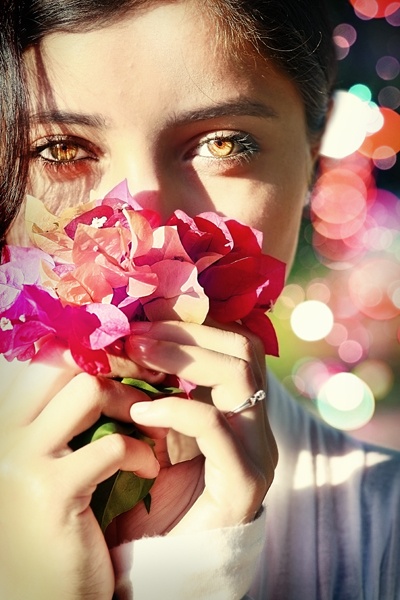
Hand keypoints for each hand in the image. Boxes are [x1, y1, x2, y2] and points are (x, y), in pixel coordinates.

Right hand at [0, 338, 159, 599]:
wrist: (45, 595)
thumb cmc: (55, 524)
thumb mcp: (51, 462)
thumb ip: (67, 419)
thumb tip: (110, 369)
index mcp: (6, 423)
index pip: (46, 360)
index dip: (92, 354)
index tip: (130, 364)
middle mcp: (4, 433)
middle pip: (64, 362)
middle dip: (114, 367)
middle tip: (148, 383)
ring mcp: (20, 460)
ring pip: (89, 390)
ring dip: (132, 405)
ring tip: (149, 431)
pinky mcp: (50, 492)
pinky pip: (112, 445)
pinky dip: (140, 454)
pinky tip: (147, 472)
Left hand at [107, 320, 277, 543]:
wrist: (177, 559)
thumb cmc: (164, 493)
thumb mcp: (162, 428)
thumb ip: (161, 388)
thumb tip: (132, 338)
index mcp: (242, 408)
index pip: (236, 343)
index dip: (194, 323)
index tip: (147, 316)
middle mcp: (258, 424)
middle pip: (244, 350)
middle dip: (188, 332)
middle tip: (137, 332)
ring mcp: (258, 450)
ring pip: (240, 376)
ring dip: (183, 357)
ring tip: (136, 355)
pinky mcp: (245, 480)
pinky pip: (214, 426)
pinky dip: (174, 408)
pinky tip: (140, 408)